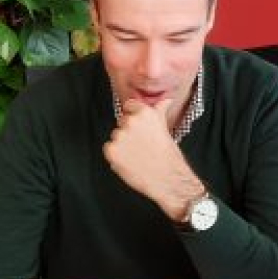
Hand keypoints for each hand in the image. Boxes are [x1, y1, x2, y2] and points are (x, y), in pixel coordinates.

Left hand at [102, 100, 202, 218]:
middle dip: (129, 132)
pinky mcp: (111, 150)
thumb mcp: (166, 128)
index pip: (129, 106)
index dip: (133, 116)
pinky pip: (108, 149)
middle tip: (141, 145)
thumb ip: (160, 111)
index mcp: (145, 113)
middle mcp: (131, 121)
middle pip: (121, 122)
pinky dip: (116, 156)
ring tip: (137, 155)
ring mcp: (119, 135)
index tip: (138, 127)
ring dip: (122, 144)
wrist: (167, 178)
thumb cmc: (169, 156)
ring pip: (115, 136)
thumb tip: (165, 100)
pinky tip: (130, 161)